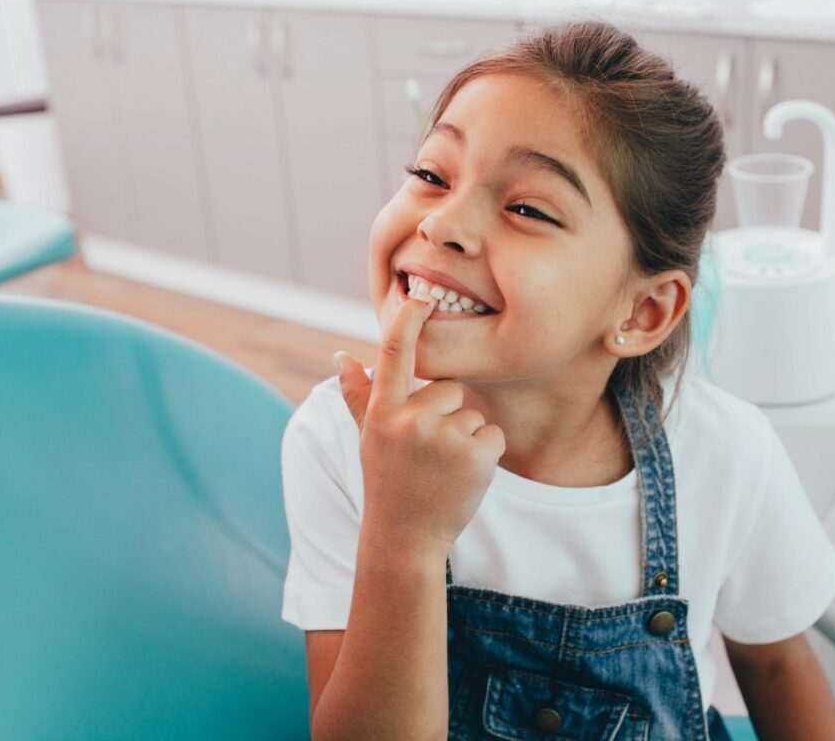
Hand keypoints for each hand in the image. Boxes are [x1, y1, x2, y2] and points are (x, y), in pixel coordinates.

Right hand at [334, 295, 506, 551]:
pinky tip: (463, 477)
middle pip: (450, 388)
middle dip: (447, 415)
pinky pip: (493, 434)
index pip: (394, 353)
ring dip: (466, 438)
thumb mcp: (368, 437)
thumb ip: (358, 395)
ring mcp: (444, 437)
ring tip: (443, 469)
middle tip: (428, 453)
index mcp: (383, 411)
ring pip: (473, 413)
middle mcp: (411, 419)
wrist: (405, 538)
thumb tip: (341, 355)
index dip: (408, 320)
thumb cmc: (387, 482)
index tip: (420, 295)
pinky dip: (486, 454)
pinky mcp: (475, 455)